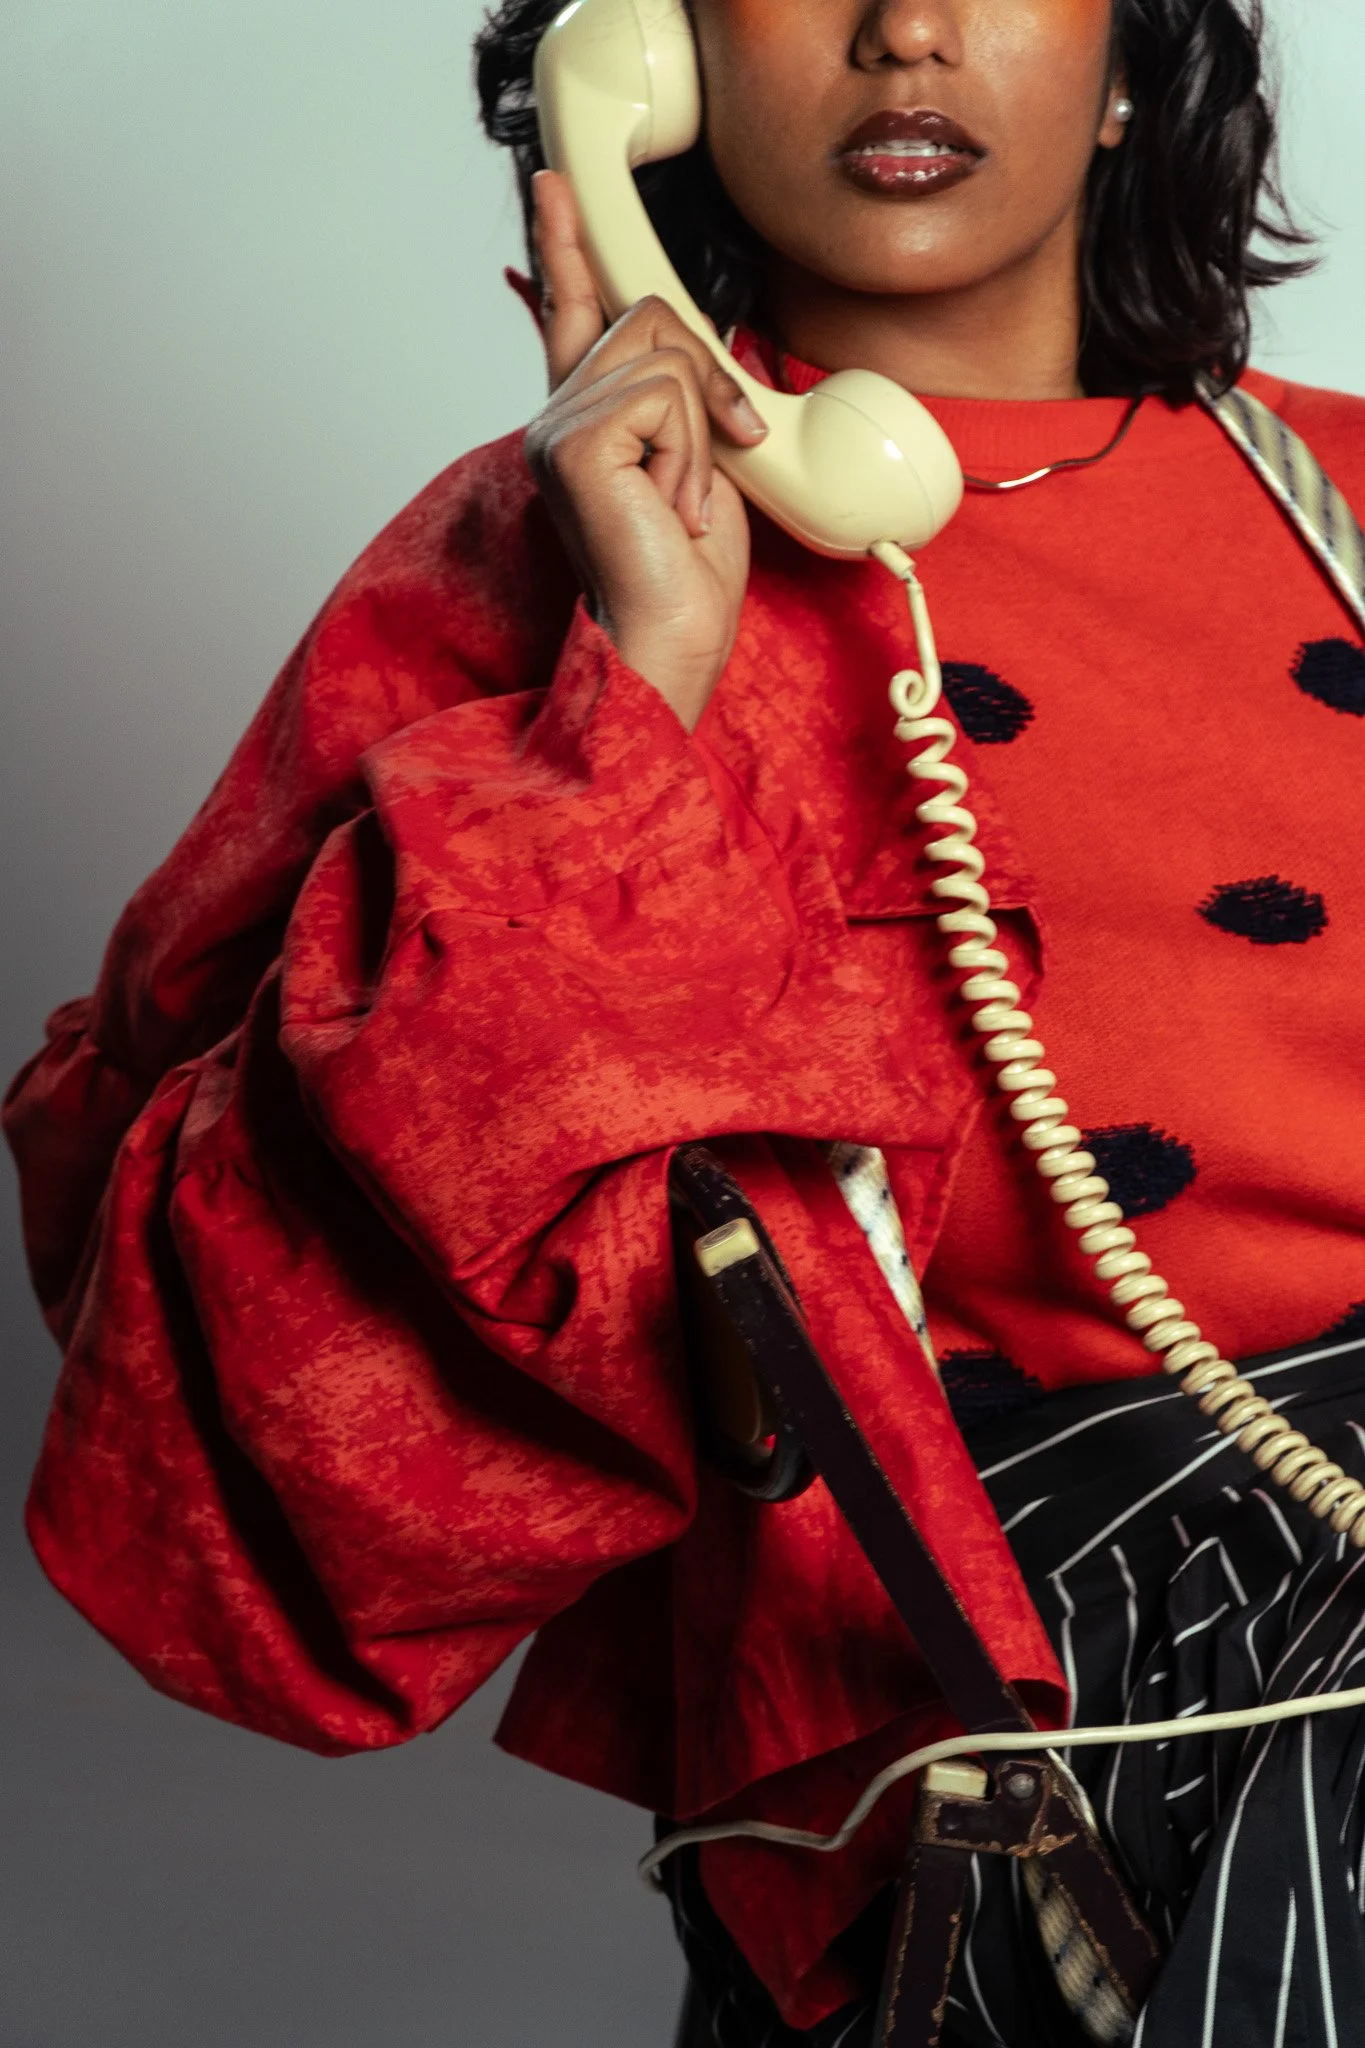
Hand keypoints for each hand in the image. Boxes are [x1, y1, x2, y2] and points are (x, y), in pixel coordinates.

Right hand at [523, 171, 768, 730]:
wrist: (674, 637)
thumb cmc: (688, 572)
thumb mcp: (701, 458)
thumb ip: (687, 397)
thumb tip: (705, 342)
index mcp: (584, 418)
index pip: (570, 312)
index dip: (565, 245)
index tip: (556, 186)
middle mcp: (557, 413)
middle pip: (649, 314)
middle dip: (709, 381)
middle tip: (720, 455)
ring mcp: (557, 425)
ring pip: (663, 350)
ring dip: (703, 428)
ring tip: (682, 499)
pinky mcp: (573, 442)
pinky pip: (665, 393)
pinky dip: (691, 449)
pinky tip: (668, 503)